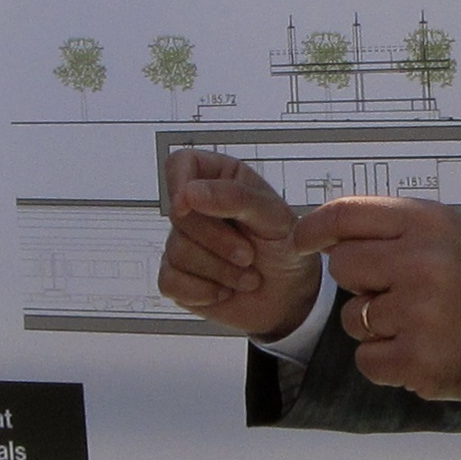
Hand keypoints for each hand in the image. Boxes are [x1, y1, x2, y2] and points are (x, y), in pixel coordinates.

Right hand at [157, 148, 323, 338]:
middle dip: (218, 241)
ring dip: (220, 270)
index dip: (179, 181)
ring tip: (247, 275)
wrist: (291, 296)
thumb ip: (236, 197)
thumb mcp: (274, 218)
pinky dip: (202, 291)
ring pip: (176, 251)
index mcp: (221, 180)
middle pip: (177, 214)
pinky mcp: (177, 277)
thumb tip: (190, 193)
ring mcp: (183, 243)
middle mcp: (197, 209)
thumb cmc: (286, 249)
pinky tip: (224, 290)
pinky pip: (169, 282)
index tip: (189, 204)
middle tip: (249, 255)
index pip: (180, 163)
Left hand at [295, 197, 460, 401]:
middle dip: (360, 282)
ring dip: (376, 326)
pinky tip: (420, 349)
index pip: (346, 215)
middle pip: (342, 267)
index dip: (313, 228)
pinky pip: (366, 359)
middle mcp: (421, 263)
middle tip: (399, 290)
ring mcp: (419, 314)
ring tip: (419, 323)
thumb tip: (321, 233)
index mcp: (425, 223)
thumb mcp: (442, 231)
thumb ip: (386, 227)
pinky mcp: (417, 360)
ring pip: (352, 318)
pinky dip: (386, 360)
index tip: (301, 241)